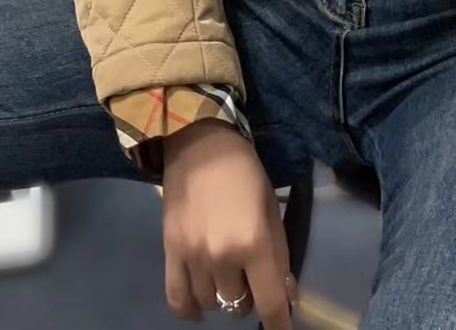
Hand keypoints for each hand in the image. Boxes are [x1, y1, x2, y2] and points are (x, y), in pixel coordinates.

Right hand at [161, 120, 297, 325]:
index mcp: (254, 243)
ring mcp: (193, 257)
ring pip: (211, 304)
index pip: (270, 304)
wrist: (199, 144)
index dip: (280, 324)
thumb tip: (286, 297)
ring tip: (227, 276)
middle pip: (239, 306)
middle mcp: (222, 257)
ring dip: (223, 297)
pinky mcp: (169, 252)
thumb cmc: (245, 172)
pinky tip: (199, 309)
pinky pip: (176, 300)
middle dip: (251, 297)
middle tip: (252, 276)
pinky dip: (189, 311)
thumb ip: (279, 255)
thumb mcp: (271, 209)